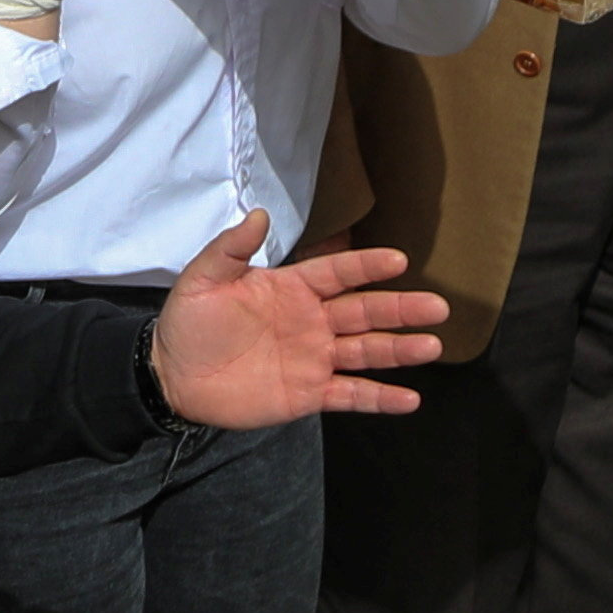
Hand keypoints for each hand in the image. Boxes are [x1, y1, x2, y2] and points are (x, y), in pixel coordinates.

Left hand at [148, 213, 445, 424]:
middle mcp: (312, 321)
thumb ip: (231, 248)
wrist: (174, 375)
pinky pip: (352, 394)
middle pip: (365, 312)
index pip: (337, 273)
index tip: (398, 259)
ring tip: (433, 345)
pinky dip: (380, 398)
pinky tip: (409, 398)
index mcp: (291, 289)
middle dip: (401, 309)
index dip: (366, 266)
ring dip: (400, 350)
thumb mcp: (204, 278)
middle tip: (438, 306)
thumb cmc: (190, 322)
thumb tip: (258, 214)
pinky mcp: (309, 393)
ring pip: (366, 352)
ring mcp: (314, 358)